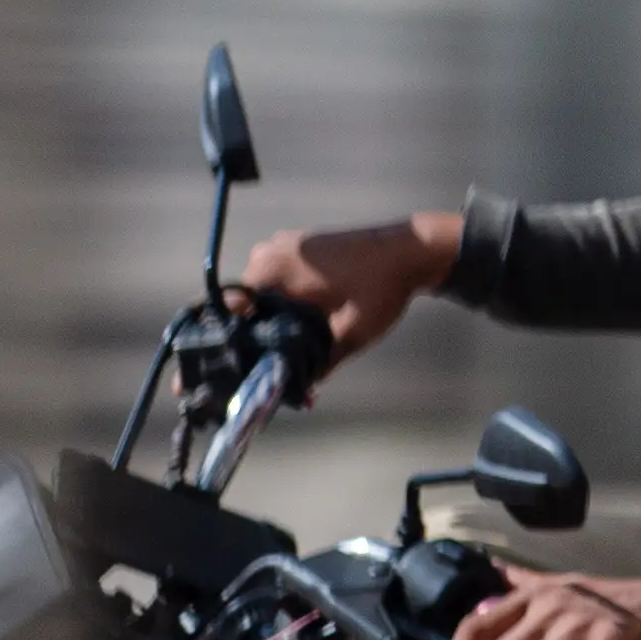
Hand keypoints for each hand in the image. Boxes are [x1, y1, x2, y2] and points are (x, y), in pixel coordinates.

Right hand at [236, 211, 464, 361]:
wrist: (409, 251)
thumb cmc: (380, 288)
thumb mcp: (350, 334)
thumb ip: (320, 363)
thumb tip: (298, 392)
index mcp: (270, 271)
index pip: (231, 312)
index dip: (236, 344)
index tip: (246, 367)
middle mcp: (266, 254)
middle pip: (245, 306)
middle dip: (259, 338)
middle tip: (277, 369)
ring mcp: (280, 247)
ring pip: (262, 296)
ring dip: (274, 322)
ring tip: (293, 354)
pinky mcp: (296, 249)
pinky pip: (278, 282)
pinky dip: (286, 305)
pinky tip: (304, 329)